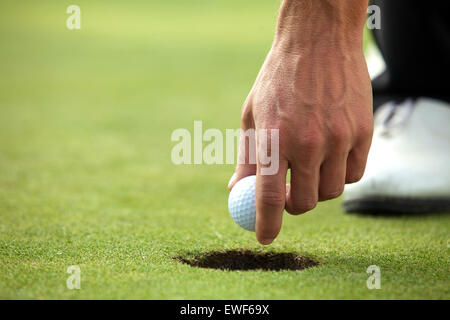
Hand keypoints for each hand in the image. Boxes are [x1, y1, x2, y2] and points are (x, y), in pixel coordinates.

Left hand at [228, 0, 372, 244]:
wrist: (318, 41)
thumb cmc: (278, 79)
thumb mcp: (252, 115)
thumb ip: (247, 157)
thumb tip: (236, 190)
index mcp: (274, 138)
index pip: (268, 197)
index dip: (266, 224)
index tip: (264, 239)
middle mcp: (308, 142)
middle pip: (305, 202)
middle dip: (294, 205)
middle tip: (288, 193)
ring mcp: (340, 137)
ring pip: (332, 191)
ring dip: (318, 188)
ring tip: (308, 165)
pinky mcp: (363, 132)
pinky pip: (355, 173)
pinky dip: (341, 174)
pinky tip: (330, 156)